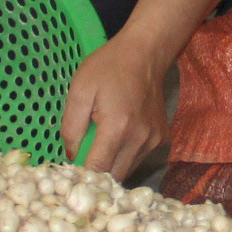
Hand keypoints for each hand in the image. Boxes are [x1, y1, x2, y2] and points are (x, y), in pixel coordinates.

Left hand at [62, 31, 173, 182]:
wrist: (146, 53)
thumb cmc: (109, 67)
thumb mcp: (80, 90)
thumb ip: (71, 126)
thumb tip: (70, 155)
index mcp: (117, 128)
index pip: (98, 170)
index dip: (82, 177)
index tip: (71, 176)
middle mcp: (139, 139)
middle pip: (114, 176)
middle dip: (96, 176)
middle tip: (82, 163)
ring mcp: (153, 140)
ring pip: (127, 170)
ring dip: (111, 166)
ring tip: (99, 148)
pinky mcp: (161, 138)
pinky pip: (138, 158)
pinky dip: (125, 156)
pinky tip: (118, 138)